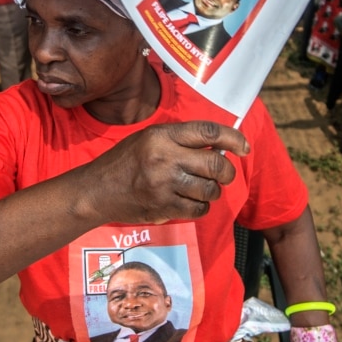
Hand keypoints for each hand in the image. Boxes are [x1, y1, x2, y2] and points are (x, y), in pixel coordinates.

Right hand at [81, 122, 247, 224]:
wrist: (97, 190)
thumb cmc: (125, 162)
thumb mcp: (149, 139)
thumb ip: (180, 140)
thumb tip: (218, 147)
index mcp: (162, 136)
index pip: (207, 132)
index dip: (233, 138)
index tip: (244, 147)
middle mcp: (165, 158)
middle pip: (215, 165)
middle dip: (227, 172)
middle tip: (224, 175)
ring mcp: (164, 185)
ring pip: (209, 190)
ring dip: (213, 191)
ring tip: (203, 188)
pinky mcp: (163, 207)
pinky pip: (198, 209)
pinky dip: (201, 207)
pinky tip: (191, 202)